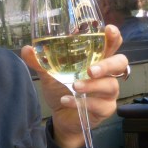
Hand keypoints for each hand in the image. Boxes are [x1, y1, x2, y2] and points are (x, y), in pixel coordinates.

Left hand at [21, 24, 126, 147]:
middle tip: (90, 70)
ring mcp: (109, 92)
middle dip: (107, 65)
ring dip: (92, 86)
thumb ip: (41, 63)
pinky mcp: (105, 109)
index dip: (114, 37)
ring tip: (74, 86)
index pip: (112, 45)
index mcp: (97, 60)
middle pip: (120, 63)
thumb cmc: (60, 90)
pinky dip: (83, 103)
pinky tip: (66, 100)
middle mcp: (107, 74)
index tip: (109, 30)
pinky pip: (100, 105)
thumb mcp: (49, 75)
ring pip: (110, 86)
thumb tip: (27, 49)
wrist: (60, 117)